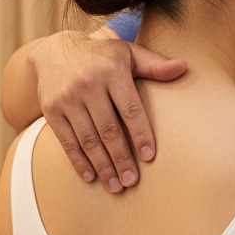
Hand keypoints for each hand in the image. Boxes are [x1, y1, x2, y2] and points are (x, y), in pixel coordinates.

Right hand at [29, 31, 185, 192]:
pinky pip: (66, 140)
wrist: (55, 48)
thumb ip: (154, 64)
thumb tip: (183, 67)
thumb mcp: (128, 53)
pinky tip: (91, 177)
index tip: (150, 157)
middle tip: (132, 181)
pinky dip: (78, 161)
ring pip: (88, 139)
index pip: (131, 108)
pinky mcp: (50, 110)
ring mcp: (67, 98)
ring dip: (103, 166)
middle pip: (108, 129)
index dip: (140, 134)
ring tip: (116, 186)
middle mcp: (87, 84)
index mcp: (112, 71)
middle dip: (122, 158)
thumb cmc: (102, 55)